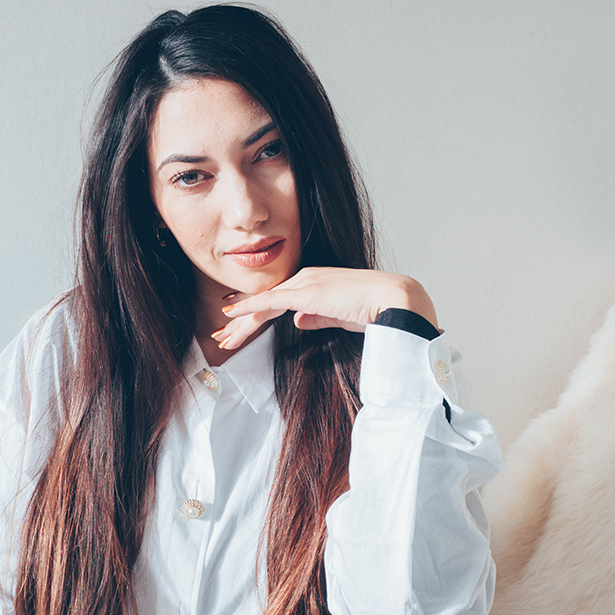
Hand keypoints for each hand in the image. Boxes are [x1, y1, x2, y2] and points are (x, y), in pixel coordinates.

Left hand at [211, 267, 437, 349]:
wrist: (393, 300)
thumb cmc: (375, 309)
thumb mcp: (339, 316)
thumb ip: (318, 317)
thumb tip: (298, 322)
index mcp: (314, 283)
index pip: (277, 300)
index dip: (255, 313)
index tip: (237, 324)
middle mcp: (305, 278)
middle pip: (265, 302)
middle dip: (242, 320)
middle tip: (221, 334)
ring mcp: (304, 283)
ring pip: (263, 304)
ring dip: (241, 322)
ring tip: (222, 336)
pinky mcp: (305, 292)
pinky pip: (269, 301)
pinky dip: (249, 308)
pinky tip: (231, 314)